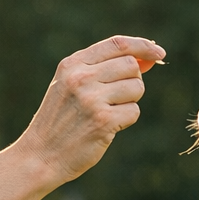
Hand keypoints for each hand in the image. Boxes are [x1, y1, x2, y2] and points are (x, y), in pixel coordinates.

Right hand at [24, 35, 165, 184]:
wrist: (40, 155)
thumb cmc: (61, 120)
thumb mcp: (71, 86)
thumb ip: (103, 69)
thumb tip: (147, 59)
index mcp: (72, 64)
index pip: (117, 44)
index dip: (143, 46)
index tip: (159, 52)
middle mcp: (81, 77)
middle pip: (131, 66)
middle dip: (132, 81)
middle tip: (117, 98)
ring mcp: (92, 98)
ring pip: (136, 88)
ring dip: (130, 102)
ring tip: (107, 113)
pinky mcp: (103, 120)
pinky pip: (134, 112)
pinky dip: (126, 120)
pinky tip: (107, 127)